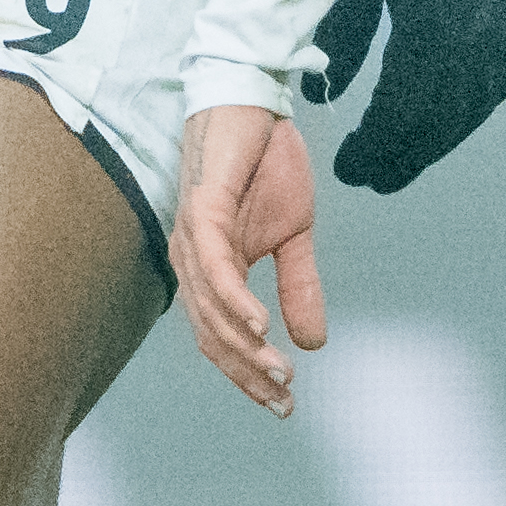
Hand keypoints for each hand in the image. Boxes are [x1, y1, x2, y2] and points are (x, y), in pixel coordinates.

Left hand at [170, 100, 331, 414]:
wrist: (256, 101)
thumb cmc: (265, 162)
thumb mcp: (296, 233)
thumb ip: (299, 286)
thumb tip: (313, 342)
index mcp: (210, 270)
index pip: (222, 338)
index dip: (249, 374)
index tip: (283, 403)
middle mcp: (191, 260)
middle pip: (212, 335)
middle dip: (248, 373)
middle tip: (283, 400)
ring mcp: (192, 237)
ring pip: (211, 309)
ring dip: (245, 347)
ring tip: (279, 372)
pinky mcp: (203, 209)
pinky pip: (214, 266)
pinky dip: (235, 300)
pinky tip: (260, 325)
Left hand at [298, 0, 505, 193]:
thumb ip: (341, 36)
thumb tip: (323, 92)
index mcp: (433, 36)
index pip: (399, 120)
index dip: (373, 150)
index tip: (350, 168)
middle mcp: (479, 52)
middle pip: (437, 130)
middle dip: (401, 157)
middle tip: (370, 175)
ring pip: (468, 118)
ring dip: (431, 143)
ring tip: (398, 158)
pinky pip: (492, 93)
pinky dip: (462, 115)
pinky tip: (440, 121)